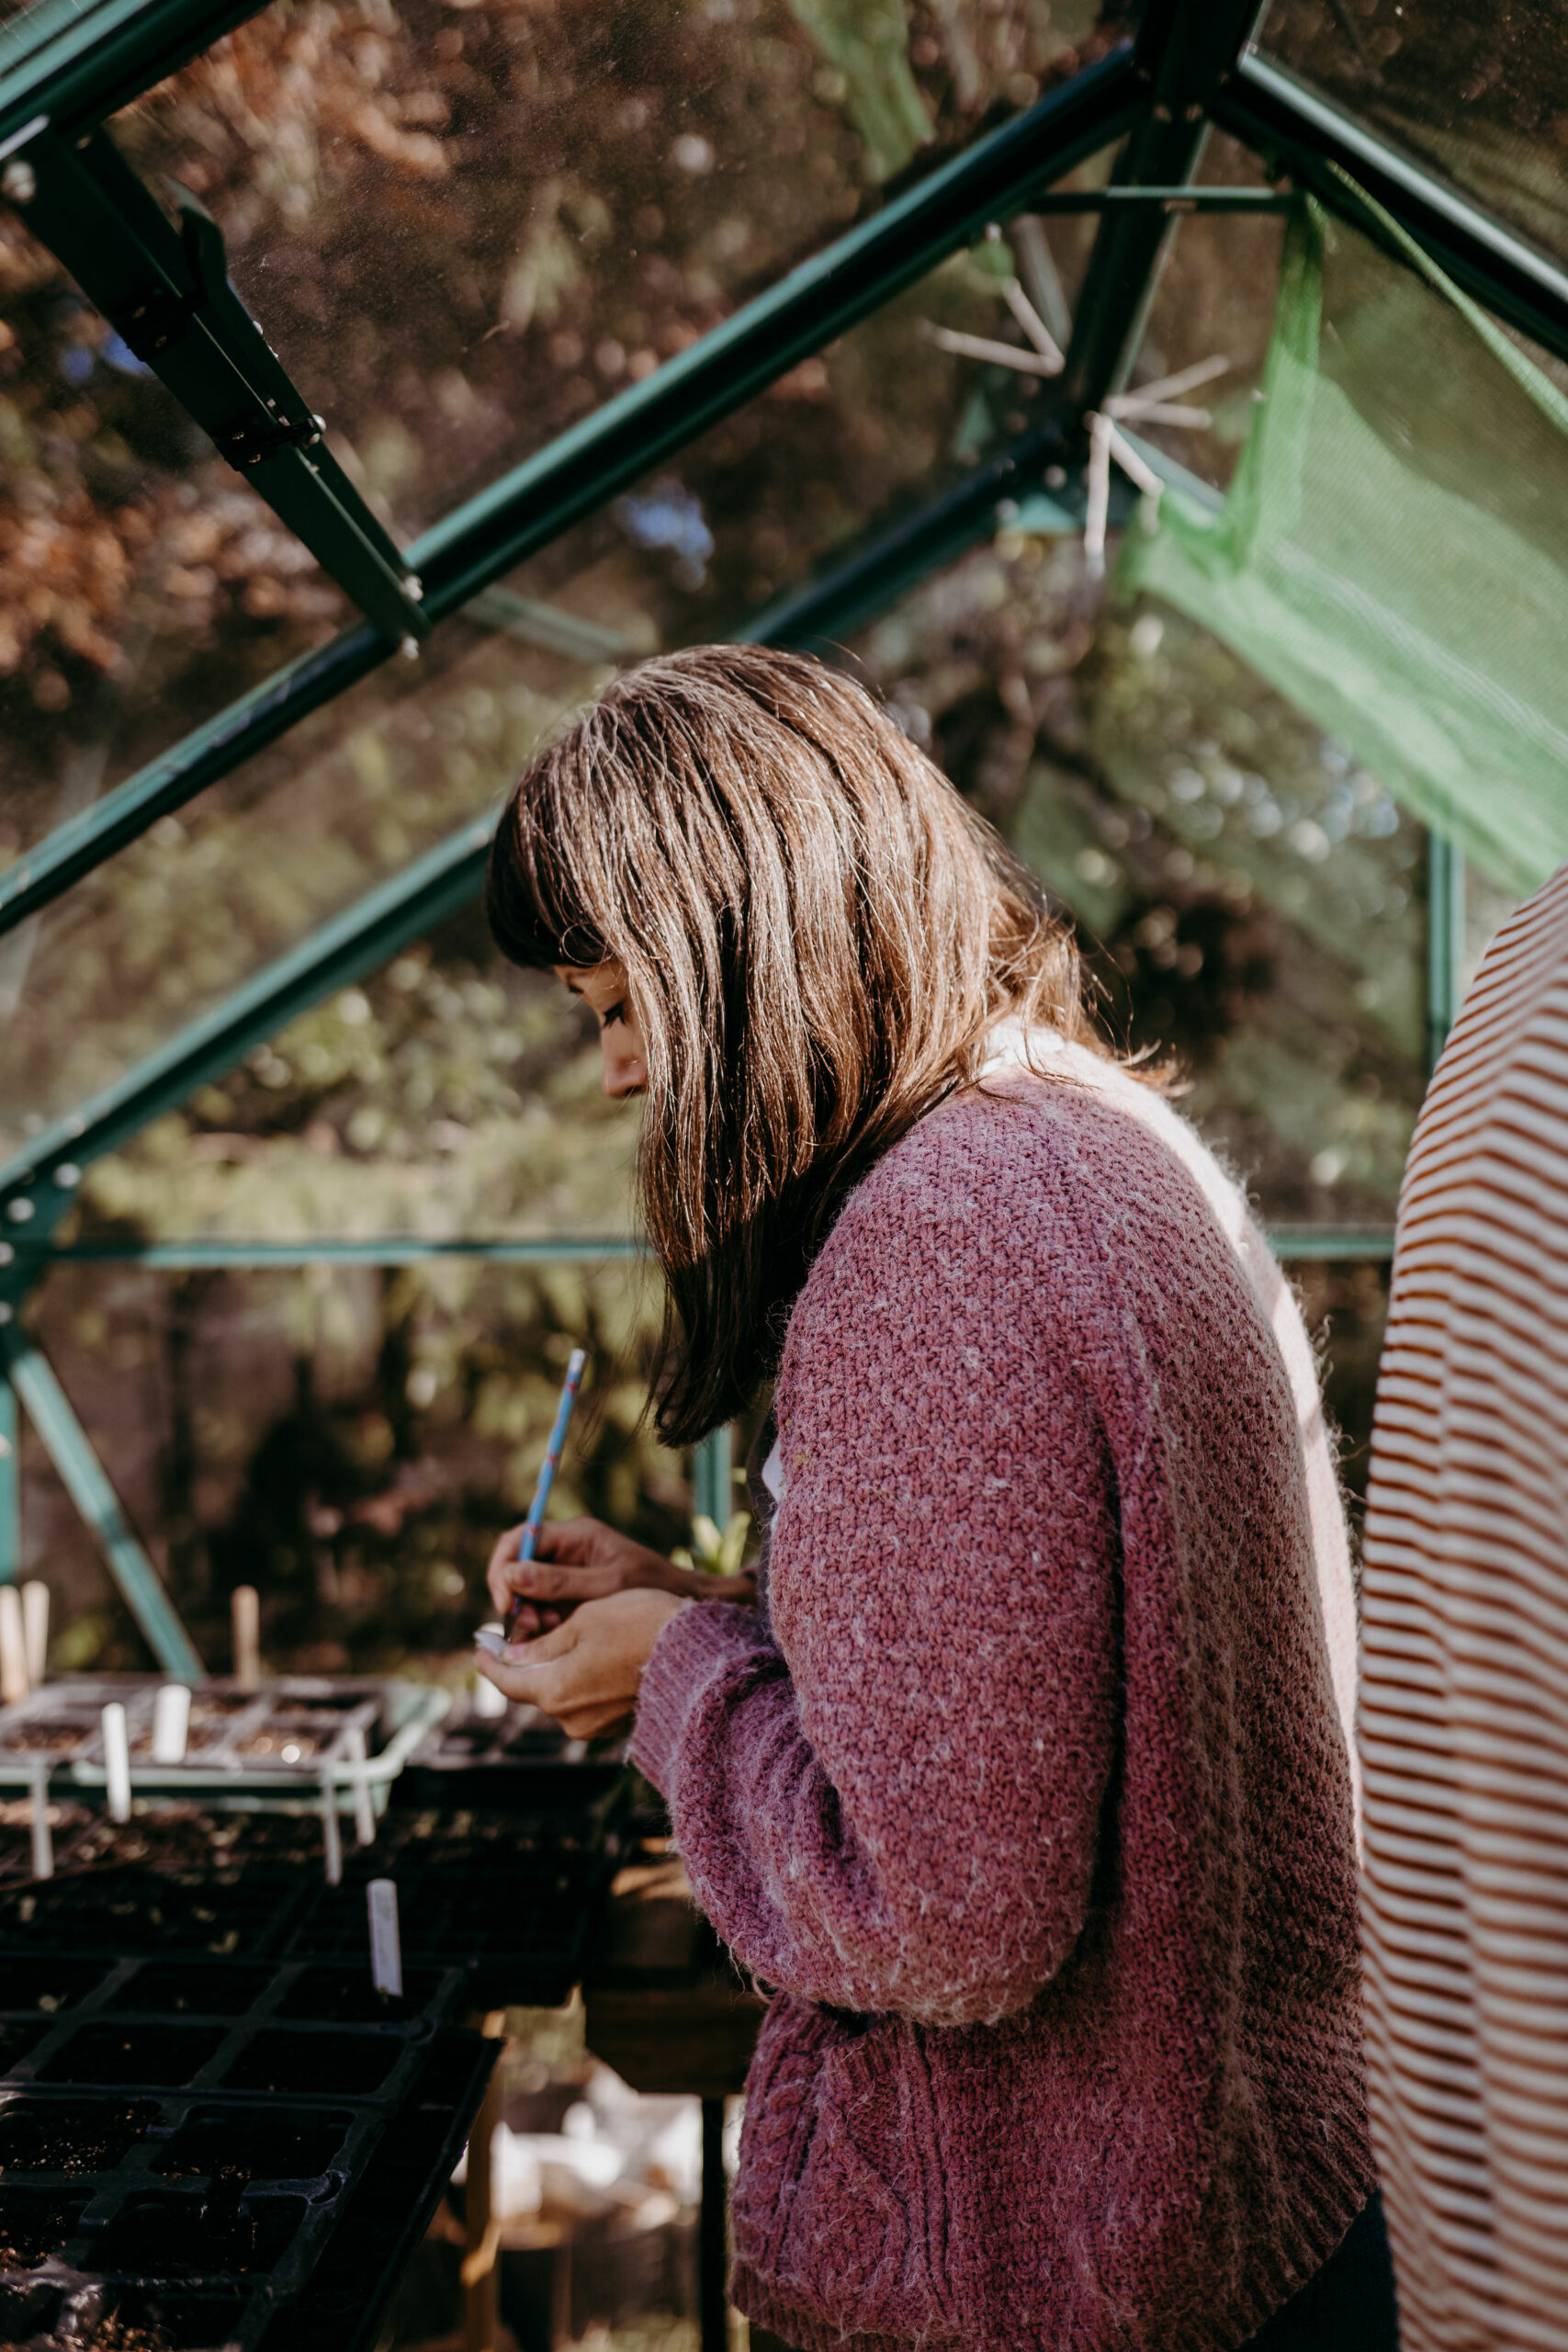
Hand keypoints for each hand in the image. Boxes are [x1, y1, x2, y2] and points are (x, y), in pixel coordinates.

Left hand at [473, 1588, 686, 1738]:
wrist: (697, 1653)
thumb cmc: (639, 1625)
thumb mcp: (584, 1621)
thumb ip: (543, 1645)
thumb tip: (514, 1656)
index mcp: (555, 1690)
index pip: (507, 1681)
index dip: (489, 1662)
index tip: (479, 1644)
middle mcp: (569, 1718)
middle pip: (533, 1689)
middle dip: (522, 1662)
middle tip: (515, 1635)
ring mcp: (594, 1725)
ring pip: (559, 1694)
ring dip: (552, 1669)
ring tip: (553, 1638)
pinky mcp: (615, 1723)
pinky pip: (583, 1701)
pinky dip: (577, 1679)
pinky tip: (586, 1655)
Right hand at [486, 1512, 753, 1635]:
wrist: (683, 1604)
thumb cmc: (652, 1588)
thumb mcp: (606, 1586)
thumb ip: (560, 1582)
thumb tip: (513, 1574)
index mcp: (575, 1534)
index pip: (519, 1539)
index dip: (504, 1569)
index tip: (507, 1604)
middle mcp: (565, 1549)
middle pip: (517, 1567)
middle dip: (517, 1598)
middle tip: (532, 1627)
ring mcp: (566, 1572)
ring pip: (526, 1592)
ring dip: (529, 1615)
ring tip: (549, 1632)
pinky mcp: (570, 1595)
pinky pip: (541, 1607)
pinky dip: (542, 1624)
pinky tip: (555, 1637)